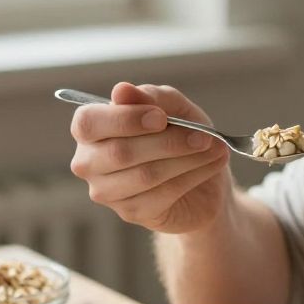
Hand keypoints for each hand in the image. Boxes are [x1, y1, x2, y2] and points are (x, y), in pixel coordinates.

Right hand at [69, 81, 230, 233]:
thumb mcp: (173, 106)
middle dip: (168, 142)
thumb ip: (150, 97)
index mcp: (90, 128)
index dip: (125, 119)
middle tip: (203, 136)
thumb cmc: (180, 133)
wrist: (203, 176)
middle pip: (120, 152)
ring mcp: (106, 191)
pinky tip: (211, 165)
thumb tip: (121, 90)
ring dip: (186, 159)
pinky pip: (162, 194)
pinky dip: (193, 176)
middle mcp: (88, 162)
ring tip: (215, 148)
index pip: (89, 122)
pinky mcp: (131, 212)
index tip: (162, 117)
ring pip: (144, 175)